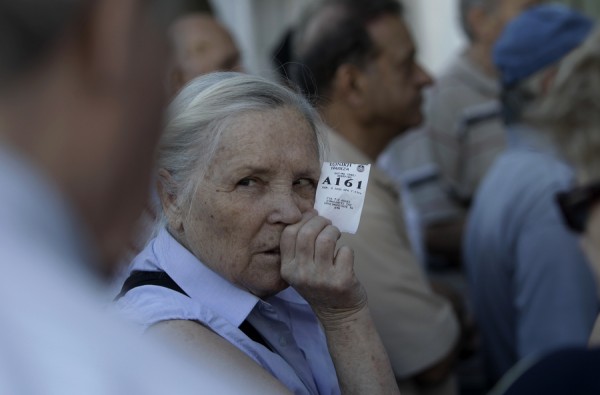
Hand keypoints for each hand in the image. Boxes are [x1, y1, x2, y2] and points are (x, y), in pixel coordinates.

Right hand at [280, 210, 366, 329]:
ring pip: (326, 239)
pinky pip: (345, 251)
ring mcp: (321, 279)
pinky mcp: (341, 281)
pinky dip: (346, 249)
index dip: (302, 219)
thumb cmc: (319, 284)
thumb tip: (310, 213)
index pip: (288, 234)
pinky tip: (344, 256)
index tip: (313, 216)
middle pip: (307, 233)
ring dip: (333, 231)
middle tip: (327, 224)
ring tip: (336, 234)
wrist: (338, 313)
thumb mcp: (301, 270)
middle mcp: (301, 274)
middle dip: (320, 221)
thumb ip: (300, 247)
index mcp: (287, 269)